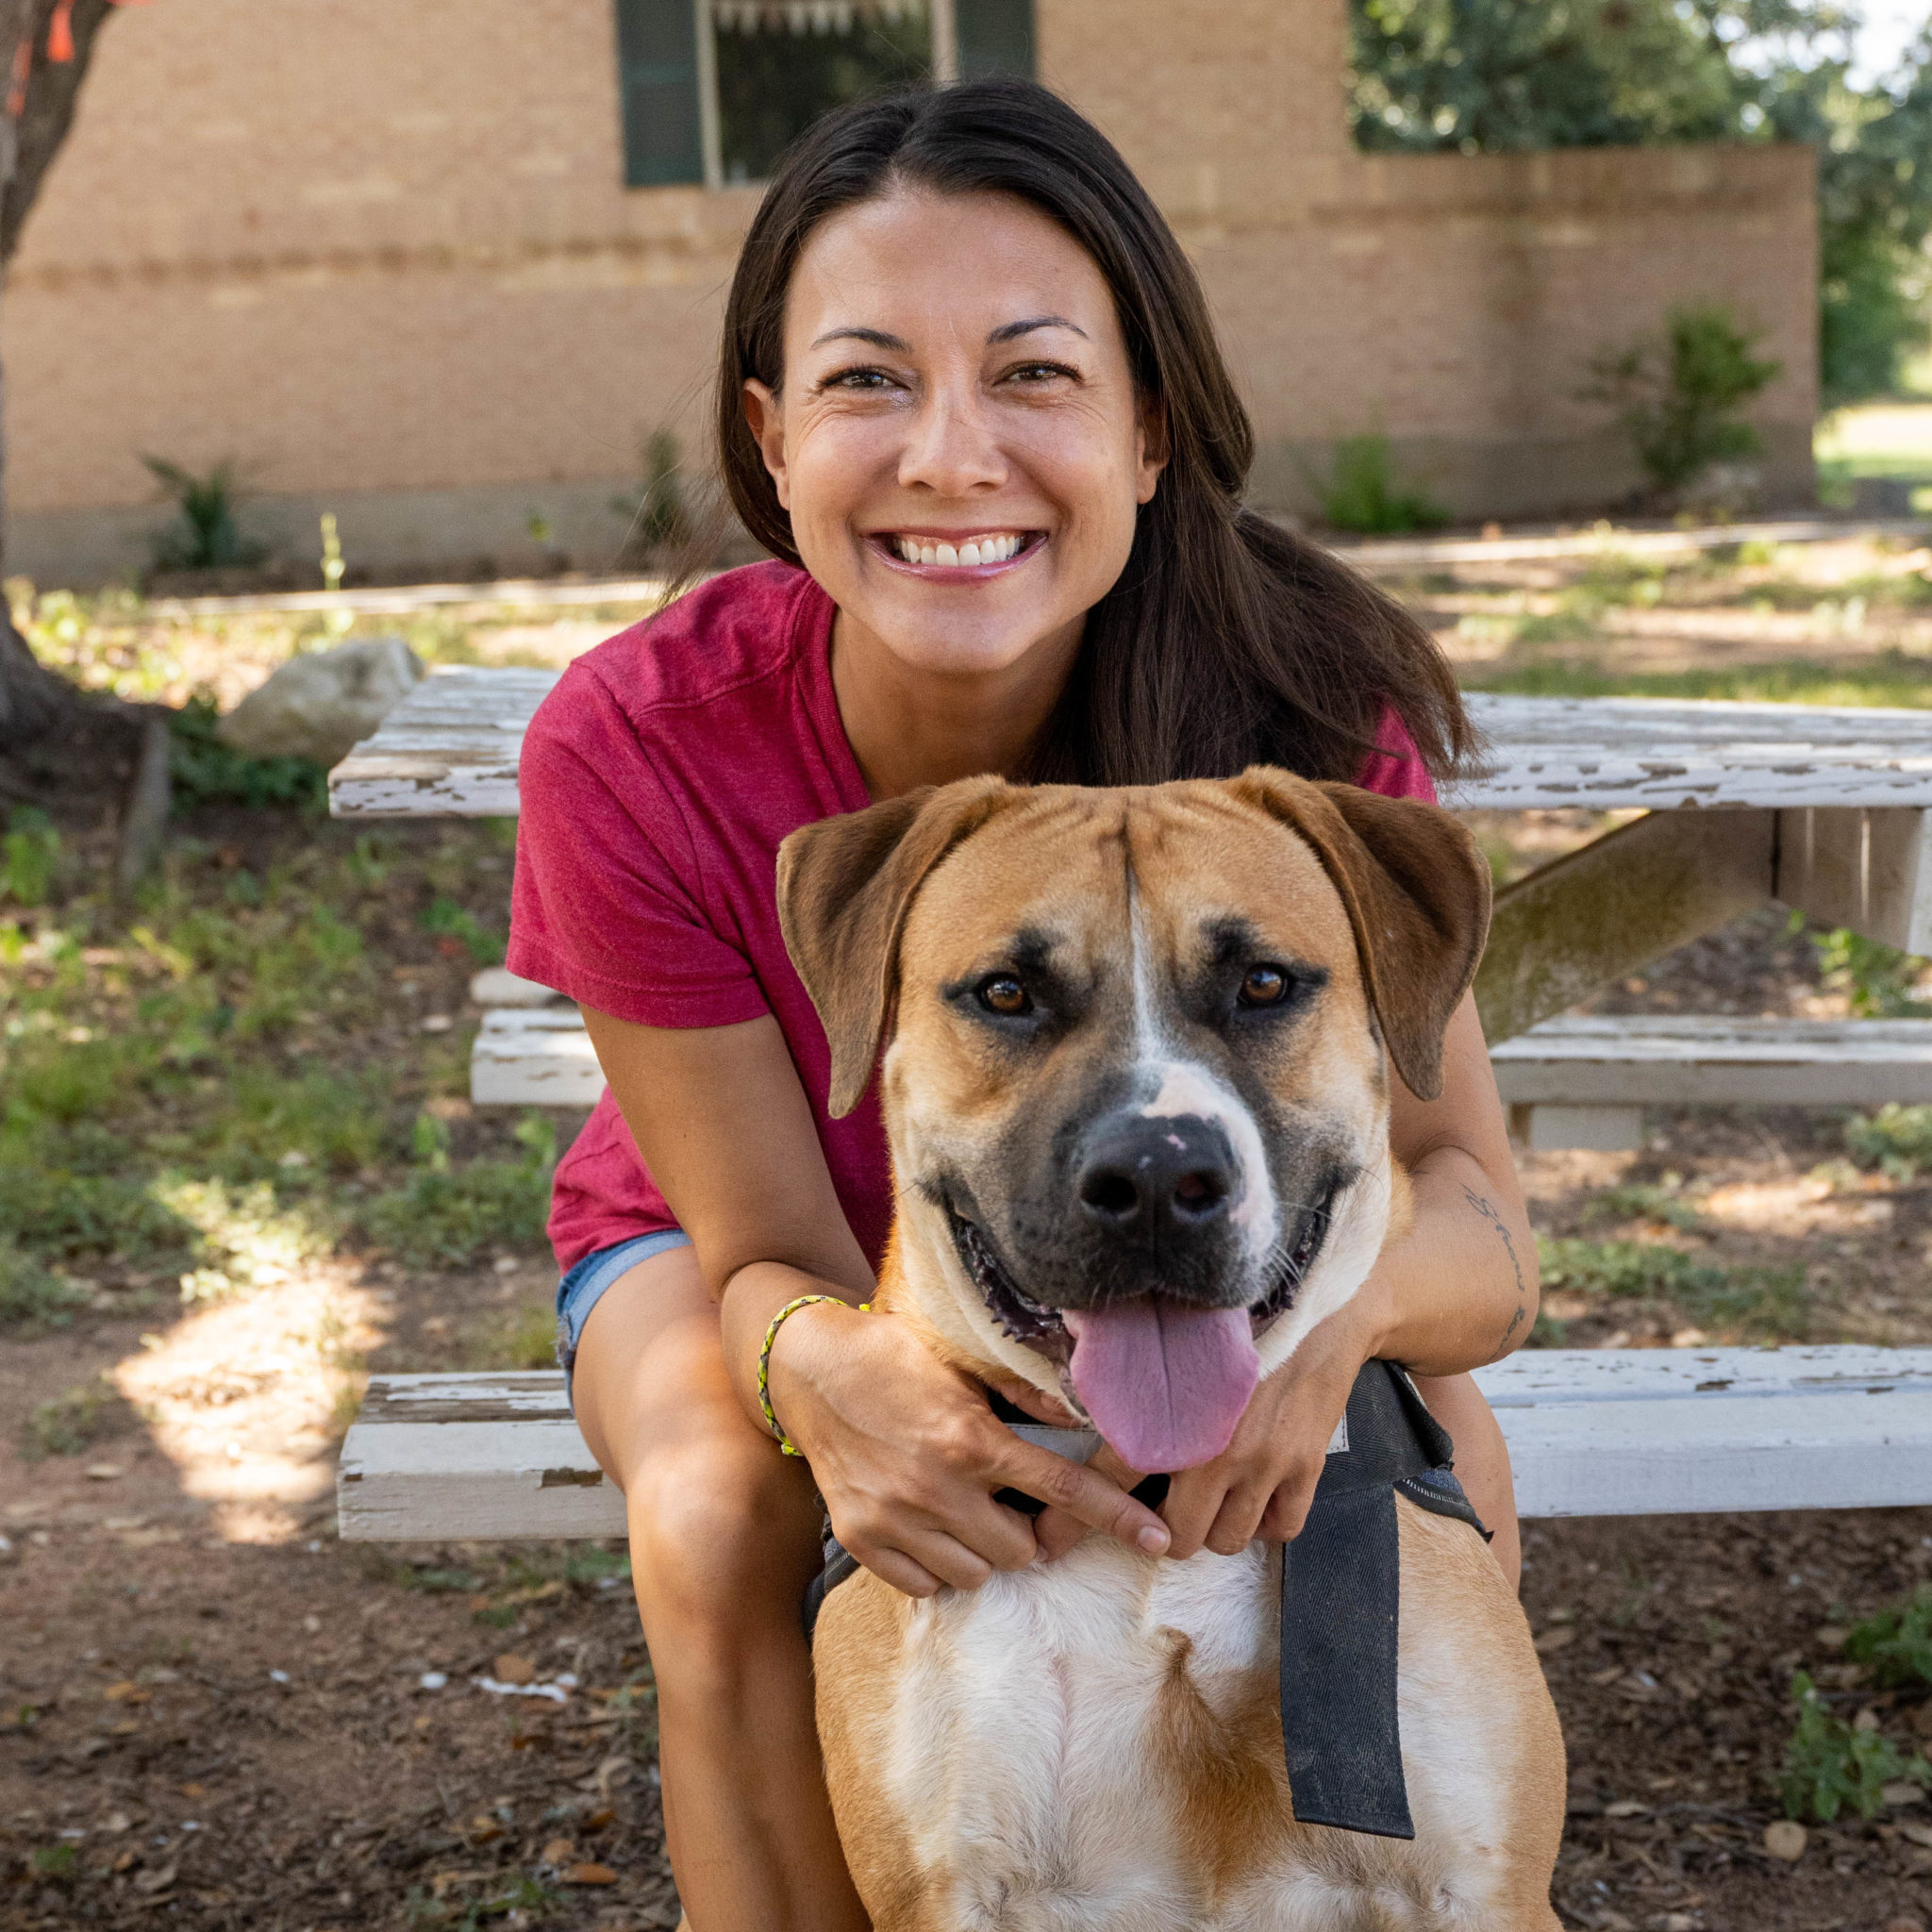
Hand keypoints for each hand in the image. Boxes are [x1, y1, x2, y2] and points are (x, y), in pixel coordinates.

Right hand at [765, 1302, 1170, 1597]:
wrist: (809, 1369)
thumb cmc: (896, 1357)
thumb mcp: (964, 1362)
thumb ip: (1025, 1394)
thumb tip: (1089, 1415)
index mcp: (970, 1438)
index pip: (1062, 1489)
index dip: (1117, 1517)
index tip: (1159, 1540)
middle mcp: (934, 1487)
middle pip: (1021, 1551)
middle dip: (1030, 1533)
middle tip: (1015, 1503)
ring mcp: (894, 1519)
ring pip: (975, 1576)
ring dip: (985, 1551)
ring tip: (971, 1511)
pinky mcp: (861, 1540)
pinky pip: (926, 1585)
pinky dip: (939, 1565)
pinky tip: (933, 1526)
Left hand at [1034, 1287, 1387, 1562]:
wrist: (1325, 1306)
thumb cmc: (1243, 1321)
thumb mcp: (1181, 1343)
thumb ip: (1138, 1383)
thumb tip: (1077, 1402)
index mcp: (1176, 1412)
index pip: (1111, 1476)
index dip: (1072, 1516)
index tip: (1048, 1541)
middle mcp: (1218, 1446)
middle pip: (1178, 1536)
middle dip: (1165, 1530)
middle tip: (1163, 1509)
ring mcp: (1267, 1462)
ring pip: (1227, 1540)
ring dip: (1216, 1527)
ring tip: (1212, 1498)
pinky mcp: (1307, 1467)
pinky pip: (1280, 1529)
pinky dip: (1265, 1522)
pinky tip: (1256, 1497)